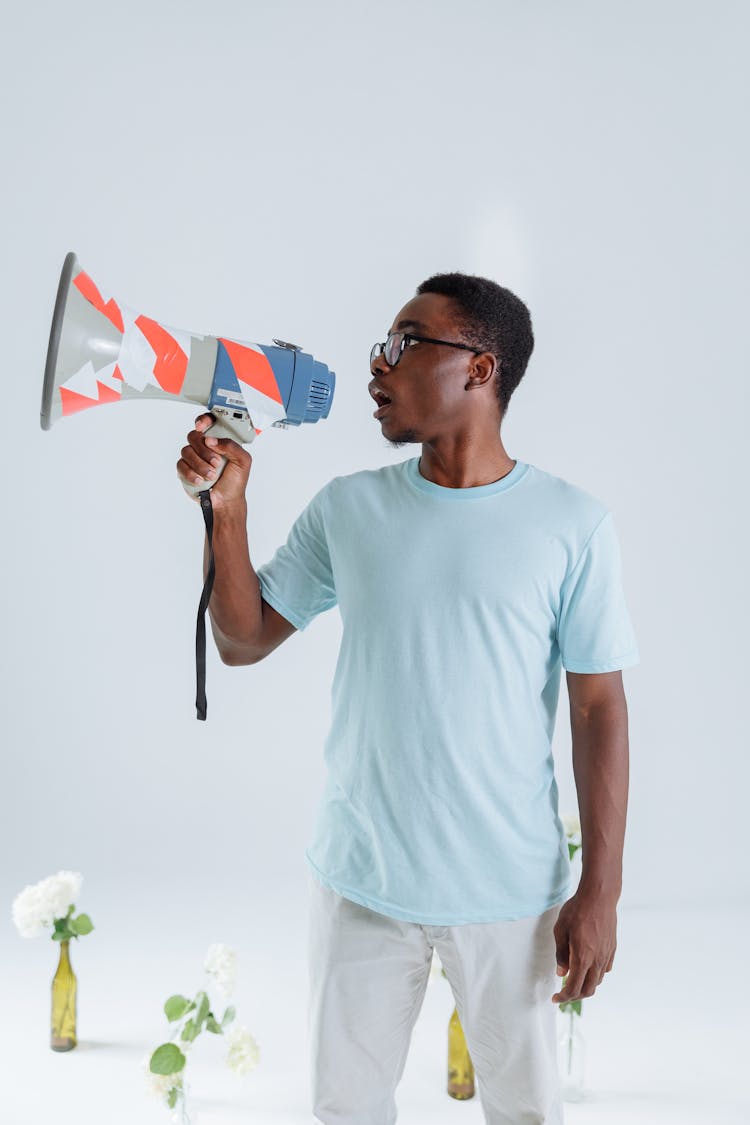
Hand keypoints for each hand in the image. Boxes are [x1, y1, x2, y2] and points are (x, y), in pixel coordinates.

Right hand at [176, 413, 251, 509]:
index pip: (208, 422)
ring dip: (199, 464)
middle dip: (204, 450)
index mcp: (219, 441)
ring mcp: (194, 458)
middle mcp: (205, 447)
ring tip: (211, 476)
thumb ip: (231, 446)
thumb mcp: (243, 461)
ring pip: (186, 451)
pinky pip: (181, 465)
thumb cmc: (235, 481)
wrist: (226, 501)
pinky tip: (200, 481)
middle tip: (216, 462)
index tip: (202, 426)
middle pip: (193, 436)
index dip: (203, 420)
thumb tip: (211, 440)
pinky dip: (191, 473)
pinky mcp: (185, 469)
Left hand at [551, 889, 617, 1003]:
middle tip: (564, 994)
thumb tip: (561, 973)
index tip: (555, 999)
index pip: (574, 988)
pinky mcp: (612, 949)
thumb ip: (561, 954)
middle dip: (575, 996)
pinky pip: (605, 969)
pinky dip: (595, 974)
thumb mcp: (560, 930)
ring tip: (574, 980)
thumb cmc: (577, 910)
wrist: (599, 897)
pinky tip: (588, 967)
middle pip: (588, 990)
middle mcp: (597, 960)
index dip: (564, 997)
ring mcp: (606, 955)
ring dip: (586, 985)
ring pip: (597, 980)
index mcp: (582, 958)